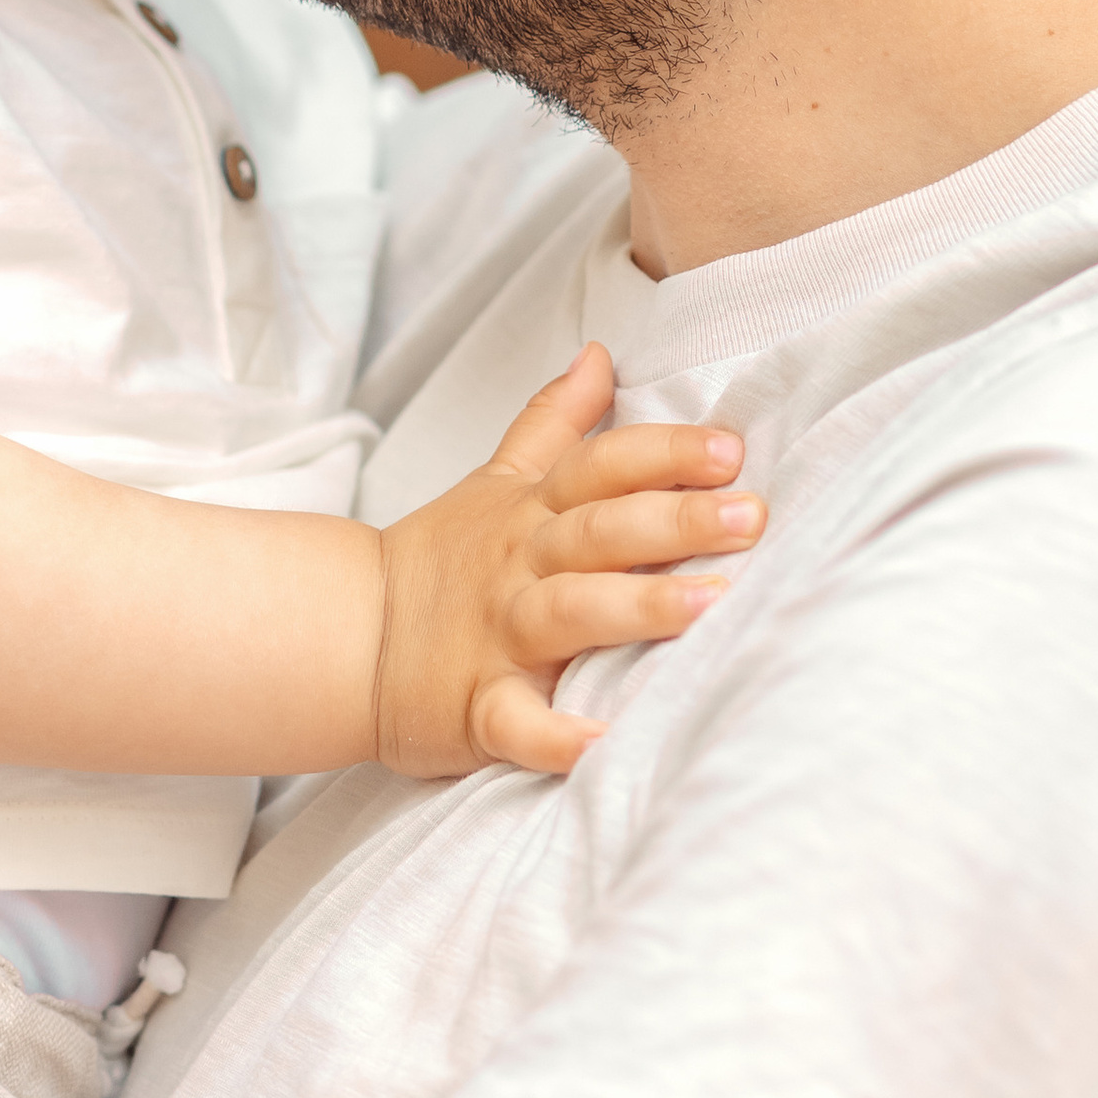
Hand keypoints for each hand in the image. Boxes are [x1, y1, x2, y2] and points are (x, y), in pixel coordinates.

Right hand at [373, 343, 760, 776]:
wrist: (347, 637)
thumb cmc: (442, 562)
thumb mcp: (497, 479)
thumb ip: (554, 419)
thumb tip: (601, 353)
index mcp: (533, 512)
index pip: (602, 467)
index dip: (664, 454)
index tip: (730, 451)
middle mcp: (523, 568)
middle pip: (601, 532)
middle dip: (676, 522)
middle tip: (750, 518)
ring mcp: (500, 637)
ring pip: (572, 614)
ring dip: (638, 609)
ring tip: (708, 606)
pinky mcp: (478, 707)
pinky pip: (518, 723)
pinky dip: (555, 737)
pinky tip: (601, 744)